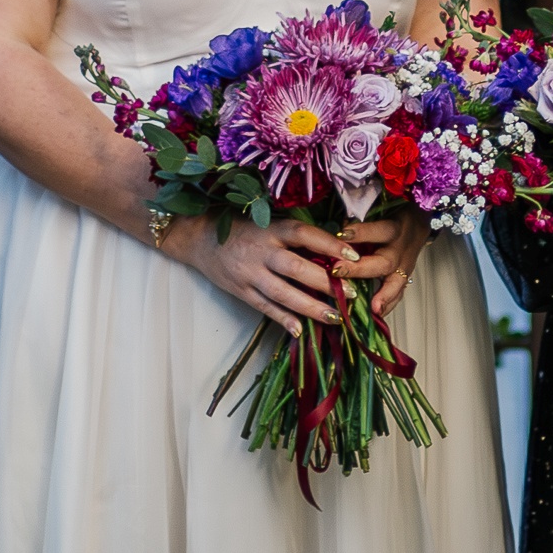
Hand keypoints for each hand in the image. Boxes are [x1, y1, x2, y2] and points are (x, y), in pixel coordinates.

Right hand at [173, 217, 361, 333]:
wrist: (198, 238)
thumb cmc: (241, 228)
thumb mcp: (267, 222)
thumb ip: (293, 235)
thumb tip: (331, 250)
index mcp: (270, 229)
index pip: (304, 234)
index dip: (330, 244)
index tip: (354, 256)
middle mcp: (261, 251)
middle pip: (296, 268)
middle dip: (326, 283)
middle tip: (351, 295)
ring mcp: (249, 274)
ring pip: (283, 293)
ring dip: (310, 307)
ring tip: (335, 317)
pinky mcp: (240, 291)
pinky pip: (265, 308)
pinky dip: (283, 319)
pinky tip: (301, 331)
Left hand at [337, 210, 430, 315]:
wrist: (419, 223)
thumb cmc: (393, 216)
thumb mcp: (380, 211)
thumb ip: (360, 223)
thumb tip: (333, 232)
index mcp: (394, 229)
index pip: (378, 231)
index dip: (360, 232)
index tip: (340, 234)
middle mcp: (400, 250)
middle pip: (384, 262)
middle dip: (360, 269)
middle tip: (338, 271)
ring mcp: (405, 267)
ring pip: (396, 283)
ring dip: (382, 296)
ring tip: (372, 309)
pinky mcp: (405, 278)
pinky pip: (399, 294)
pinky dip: (388, 305)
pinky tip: (377, 316)